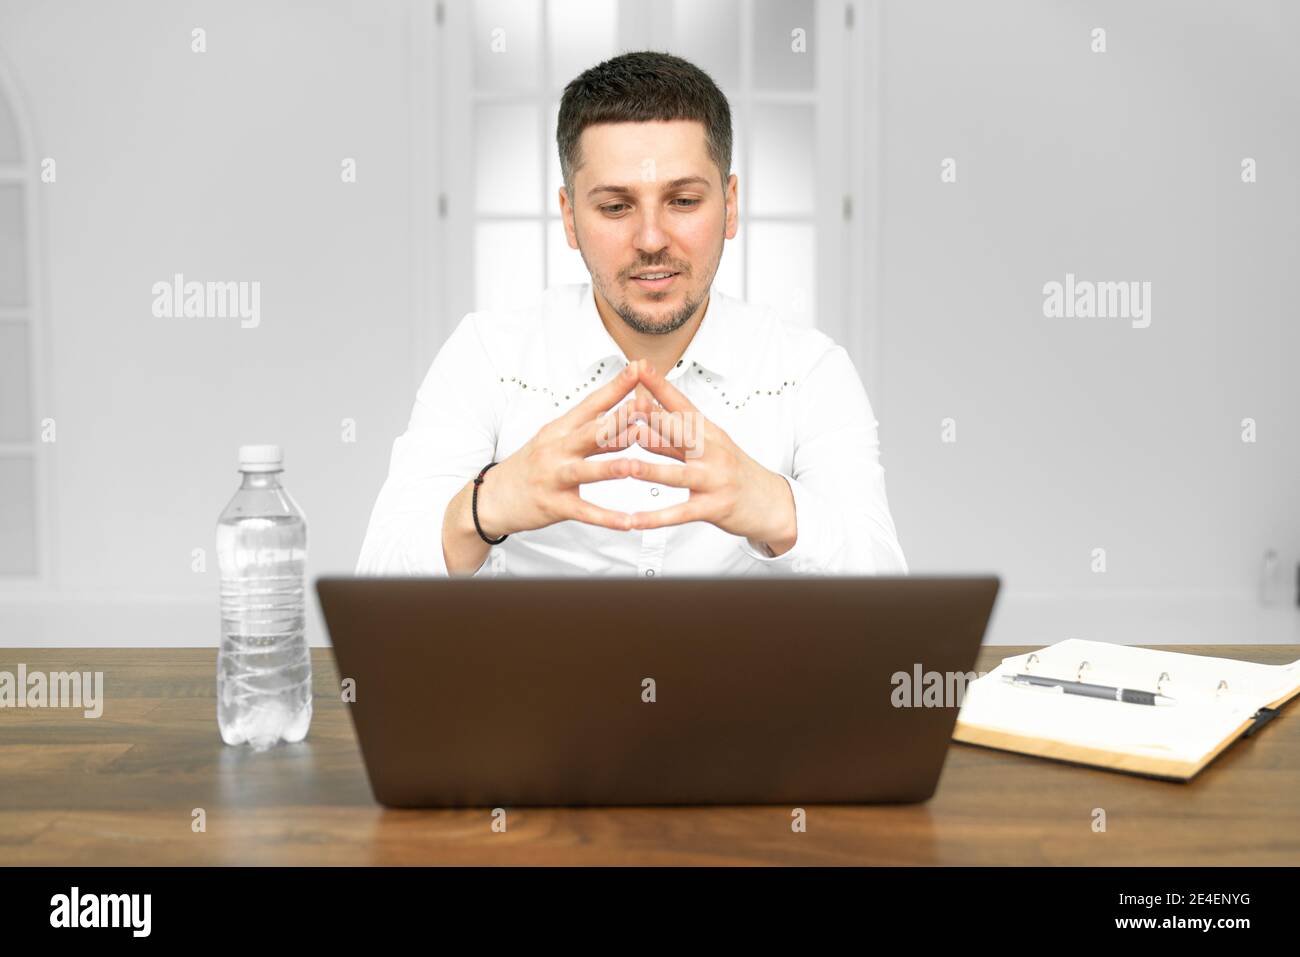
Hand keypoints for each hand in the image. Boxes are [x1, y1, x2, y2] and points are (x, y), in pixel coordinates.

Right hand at [475, 360, 655, 536]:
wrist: (492, 497)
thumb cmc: (531, 466)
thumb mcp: (556, 441)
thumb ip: (593, 433)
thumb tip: (627, 417)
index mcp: (560, 429)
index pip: (592, 404)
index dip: (616, 386)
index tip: (639, 367)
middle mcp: (557, 449)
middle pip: (591, 432)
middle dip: (619, 419)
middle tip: (647, 406)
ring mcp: (554, 477)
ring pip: (586, 471)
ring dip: (610, 468)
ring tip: (635, 467)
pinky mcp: (554, 505)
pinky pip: (584, 512)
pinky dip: (606, 518)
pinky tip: (628, 522)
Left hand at [621, 364, 797, 553]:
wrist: (772, 503)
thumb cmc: (733, 472)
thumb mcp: (706, 450)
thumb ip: (670, 441)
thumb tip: (637, 426)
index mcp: (709, 433)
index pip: (681, 405)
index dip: (660, 386)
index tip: (639, 366)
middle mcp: (713, 452)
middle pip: (682, 433)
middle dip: (655, 419)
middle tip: (629, 405)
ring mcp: (714, 480)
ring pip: (679, 474)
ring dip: (652, 470)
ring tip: (626, 467)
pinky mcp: (714, 508)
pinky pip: (680, 513)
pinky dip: (656, 518)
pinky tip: (633, 521)